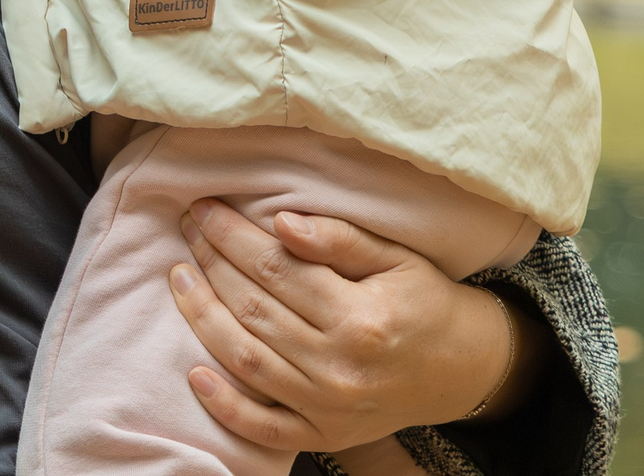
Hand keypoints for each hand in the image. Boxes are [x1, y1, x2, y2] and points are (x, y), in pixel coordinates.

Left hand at [167, 199, 548, 454]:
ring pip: (246, 360)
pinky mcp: (322, 435)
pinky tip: (193, 372)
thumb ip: (339, 239)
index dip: (232, 236)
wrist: (463, 369)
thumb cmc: (426, 302)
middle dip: (212, 264)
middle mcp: (339, 366)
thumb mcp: (396, 258)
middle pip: (254, 309)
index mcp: (360, 316)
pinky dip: (224, 404)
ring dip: (203, 317)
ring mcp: (327, 407)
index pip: (276, 268)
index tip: (204, 208)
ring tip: (180, 278)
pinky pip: (261, 427)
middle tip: (187, 229)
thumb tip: (280, 221)